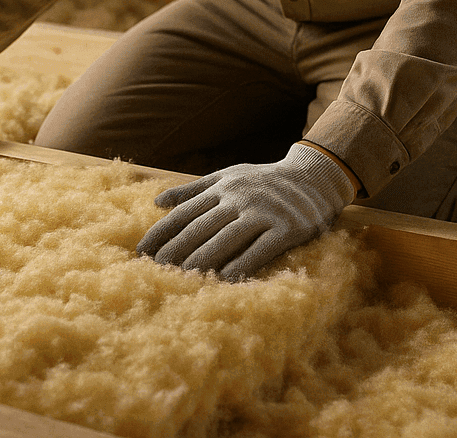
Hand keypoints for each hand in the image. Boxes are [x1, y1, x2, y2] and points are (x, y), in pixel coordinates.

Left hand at [135, 144, 356, 280]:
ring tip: (181, 279)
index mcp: (222, 186)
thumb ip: (193, 190)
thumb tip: (157, 202)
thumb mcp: (228, 176)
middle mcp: (239, 197)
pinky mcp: (287, 227)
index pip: (184, 212)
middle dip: (175, 250)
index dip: (161, 232)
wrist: (315, 176)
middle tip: (154, 272)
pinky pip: (261, 249)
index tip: (141, 252)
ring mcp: (263, 211)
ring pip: (226, 239)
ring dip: (202, 261)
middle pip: (200, 228)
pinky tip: (227, 280)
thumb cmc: (264, 180)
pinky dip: (243, 265)